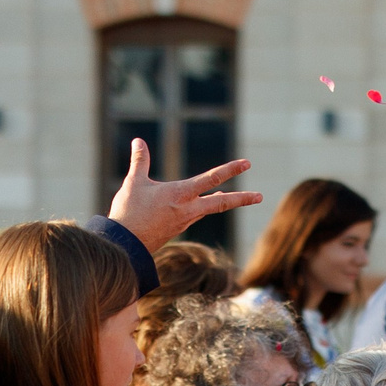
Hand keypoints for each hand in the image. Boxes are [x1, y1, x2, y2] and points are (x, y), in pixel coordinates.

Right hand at [108, 137, 262, 253]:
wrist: (125, 244)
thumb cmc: (128, 212)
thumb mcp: (133, 182)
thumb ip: (140, 161)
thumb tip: (138, 141)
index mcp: (181, 194)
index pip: (211, 178)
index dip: (230, 169)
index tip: (247, 163)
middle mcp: (188, 209)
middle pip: (222, 202)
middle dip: (242, 198)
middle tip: (260, 197)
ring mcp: (185, 221)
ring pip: (209, 208)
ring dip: (221, 200)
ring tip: (231, 195)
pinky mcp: (178, 229)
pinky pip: (195, 215)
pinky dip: (203, 208)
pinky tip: (200, 206)